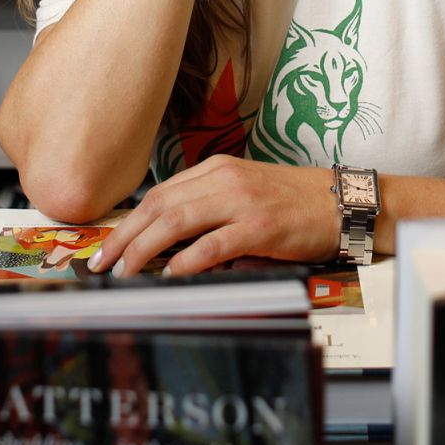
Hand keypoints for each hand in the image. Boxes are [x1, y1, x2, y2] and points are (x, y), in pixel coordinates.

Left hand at [89, 156, 340, 277]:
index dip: (128, 221)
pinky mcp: (260, 227)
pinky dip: (186, 261)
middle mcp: (225, 179)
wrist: (342, 202)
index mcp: (217, 169)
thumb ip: (209, 211)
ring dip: (144, 249)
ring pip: (177, 221)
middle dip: (124, 236)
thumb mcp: (245, 195)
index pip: (159, 194)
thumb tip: (168, 246)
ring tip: (126, 272)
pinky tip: (170, 275)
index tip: (107, 246)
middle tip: (102, 264)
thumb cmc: (295, 203)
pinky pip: (212, 244)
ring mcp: (242, 201)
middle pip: (159, 206)